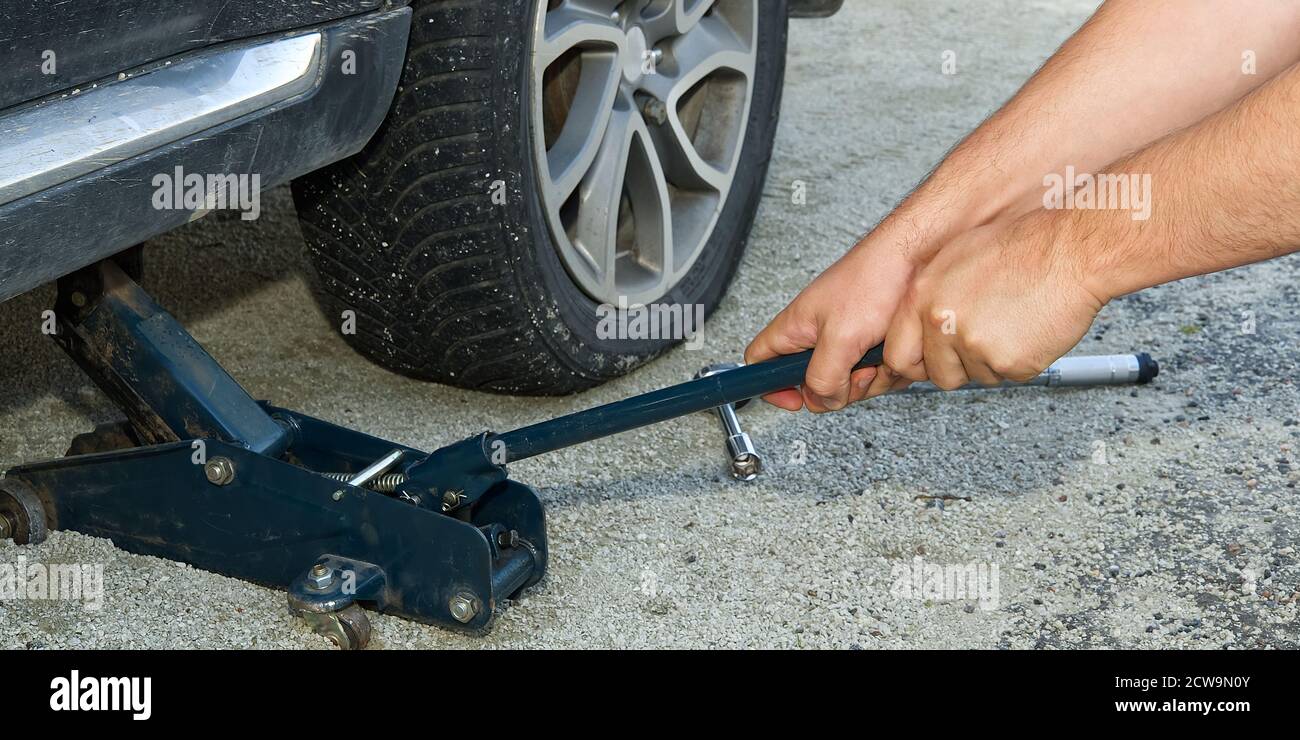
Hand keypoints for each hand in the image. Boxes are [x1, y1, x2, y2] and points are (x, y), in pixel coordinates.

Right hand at [745, 234, 918, 412]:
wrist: (913, 258)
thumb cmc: (873, 279)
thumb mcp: (841, 336)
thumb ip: (823, 376)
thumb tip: (823, 399)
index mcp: (793, 329)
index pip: (759, 363)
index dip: (768, 385)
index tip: (793, 399)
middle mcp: (814, 336)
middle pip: (811, 384)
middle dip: (838, 389)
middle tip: (855, 373)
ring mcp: (844, 341)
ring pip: (846, 383)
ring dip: (869, 379)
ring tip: (878, 354)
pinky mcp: (868, 343)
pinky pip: (872, 374)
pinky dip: (886, 370)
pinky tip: (892, 352)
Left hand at [875, 214, 1106, 392]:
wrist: (1069, 251)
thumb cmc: (1020, 247)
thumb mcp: (955, 259)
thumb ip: (930, 298)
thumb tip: (918, 325)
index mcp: (923, 298)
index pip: (898, 355)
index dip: (916, 363)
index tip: (927, 363)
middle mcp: (942, 324)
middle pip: (939, 375)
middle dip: (958, 367)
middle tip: (982, 341)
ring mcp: (975, 346)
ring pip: (977, 376)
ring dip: (992, 360)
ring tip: (1011, 322)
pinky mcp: (1009, 363)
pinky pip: (1008, 376)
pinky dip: (1020, 361)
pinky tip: (1028, 330)